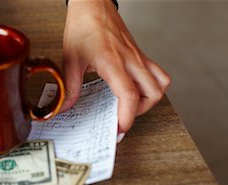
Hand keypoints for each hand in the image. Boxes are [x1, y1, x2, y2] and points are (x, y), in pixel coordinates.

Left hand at [62, 0, 170, 133]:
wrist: (93, 4)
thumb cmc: (83, 26)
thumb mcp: (70, 59)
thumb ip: (69, 88)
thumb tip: (66, 107)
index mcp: (112, 62)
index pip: (128, 95)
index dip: (126, 117)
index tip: (118, 129)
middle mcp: (130, 60)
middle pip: (153, 94)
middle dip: (139, 113)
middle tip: (121, 117)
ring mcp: (138, 57)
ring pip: (161, 84)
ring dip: (150, 100)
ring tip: (131, 105)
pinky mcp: (140, 55)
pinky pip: (157, 74)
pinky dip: (152, 87)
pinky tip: (135, 90)